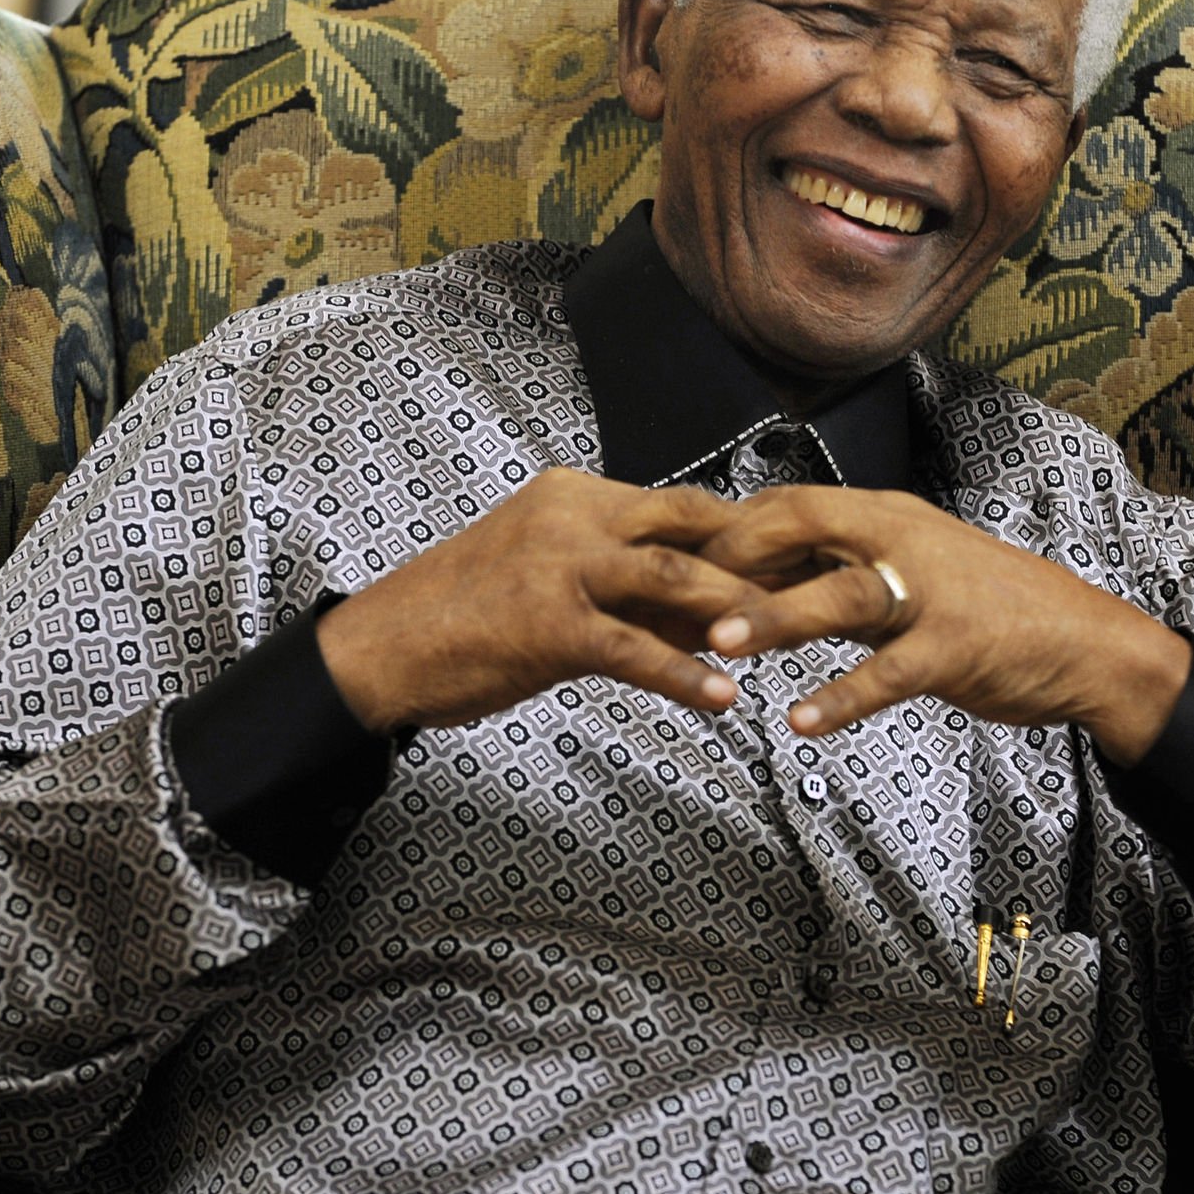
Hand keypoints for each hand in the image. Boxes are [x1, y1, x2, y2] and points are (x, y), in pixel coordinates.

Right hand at [315, 469, 761, 732]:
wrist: (381, 648)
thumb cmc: (467, 615)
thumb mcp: (552, 577)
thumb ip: (628, 584)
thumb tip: (712, 606)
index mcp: (574, 494)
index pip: (681, 505)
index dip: (746, 531)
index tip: (797, 559)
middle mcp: (571, 515)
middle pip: (690, 522)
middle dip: (755, 555)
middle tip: (812, 589)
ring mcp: (558, 567)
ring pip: (671, 574)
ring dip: (734, 608)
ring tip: (782, 642)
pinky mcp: (547, 624)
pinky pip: (633, 649)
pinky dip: (686, 674)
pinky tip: (724, 699)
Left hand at [693, 486, 1192, 765]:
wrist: (1084, 641)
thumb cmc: (985, 609)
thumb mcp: (903, 576)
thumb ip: (834, 574)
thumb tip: (756, 576)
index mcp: (884, 518)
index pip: (788, 504)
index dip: (723, 525)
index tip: (667, 552)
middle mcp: (902, 540)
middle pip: (804, 524)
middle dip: (733, 552)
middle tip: (670, 585)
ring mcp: (930, 592)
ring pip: (840, 594)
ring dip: (776, 617)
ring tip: (719, 644)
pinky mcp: (957, 646)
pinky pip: (891, 671)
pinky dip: (844, 696)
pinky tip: (801, 722)